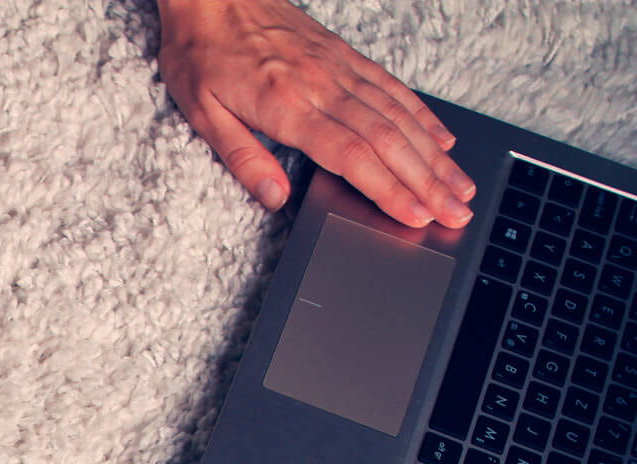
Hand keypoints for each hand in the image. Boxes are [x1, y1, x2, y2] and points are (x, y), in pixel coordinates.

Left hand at [156, 0, 474, 227]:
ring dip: (434, 155)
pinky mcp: (344, 55)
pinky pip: (392, 87)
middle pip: (388, 140)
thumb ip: (242, 157)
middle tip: (457, 213)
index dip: (390, 188)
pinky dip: (422, 116)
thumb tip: (274, 197)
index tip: (417, 215)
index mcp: (287, 105)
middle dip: (427, 182)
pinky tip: (441, 138)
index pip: (352, 154)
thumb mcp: (201, 112)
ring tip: (460, 186)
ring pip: (399, 116)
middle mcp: (323, 85)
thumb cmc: (201, 51)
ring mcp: (339, 68)